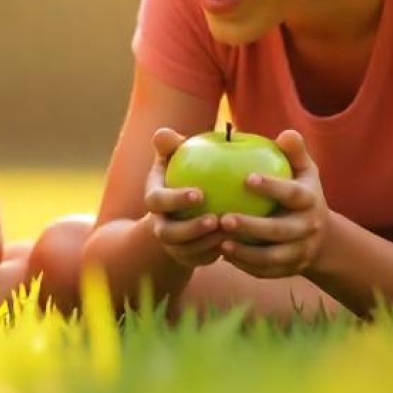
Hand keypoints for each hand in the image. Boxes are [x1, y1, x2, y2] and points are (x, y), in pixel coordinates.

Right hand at [142, 128, 226, 268]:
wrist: (181, 208)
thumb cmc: (184, 173)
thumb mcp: (176, 158)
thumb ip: (171, 146)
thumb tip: (164, 134)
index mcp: (155, 199)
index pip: (157, 200)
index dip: (175, 199)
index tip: (199, 193)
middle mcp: (159, 224)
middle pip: (168, 232)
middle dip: (190, 228)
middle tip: (215, 219)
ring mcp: (173, 244)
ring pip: (186, 250)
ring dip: (207, 243)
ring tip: (229, 231)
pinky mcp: (188, 257)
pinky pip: (202, 259)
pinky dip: (217, 252)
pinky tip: (238, 242)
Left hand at [215, 130, 327, 278]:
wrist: (323, 238)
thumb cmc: (302, 193)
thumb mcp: (305, 171)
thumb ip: (294, 153)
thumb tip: (285, 134)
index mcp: (311, 201)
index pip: (294, 195)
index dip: (273, 187)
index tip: (247, 178)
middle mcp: (308, 228)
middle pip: (280, 231)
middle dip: (252, 226)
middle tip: (224, 217)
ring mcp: (300, 252)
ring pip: (272, 257)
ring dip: (245, 252)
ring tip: (220, 241)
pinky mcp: (289, 270)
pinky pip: (266, 271)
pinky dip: (245, 265)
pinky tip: (224, 254)